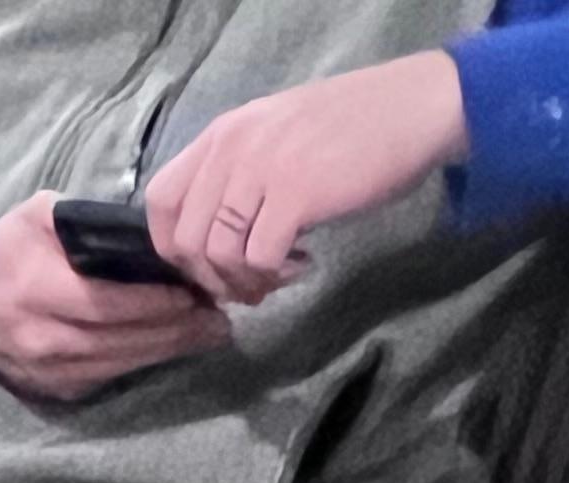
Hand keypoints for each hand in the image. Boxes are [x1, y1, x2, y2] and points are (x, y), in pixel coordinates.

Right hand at [0, 196, 232, 399]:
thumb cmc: (6, 249)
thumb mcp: (38, 215)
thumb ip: (85, 221)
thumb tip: (143, 232)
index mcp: (37, 291)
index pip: (108, 306)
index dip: (155, 304)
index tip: (194, 293)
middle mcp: (44, 340)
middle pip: (123, 341)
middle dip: (177, 331)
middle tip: (219, 319)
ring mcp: (51, 372)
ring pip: (122, 364)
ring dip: (169, 350)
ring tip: (209, 333)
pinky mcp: (58, 391)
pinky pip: (111, 377)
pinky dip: (144, 361)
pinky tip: (172, 346)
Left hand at [144, 52, 469, 306]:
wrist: (408, 110)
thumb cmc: (348, 129)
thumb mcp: (275, 138)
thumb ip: (239, 175)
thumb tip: (216, 238)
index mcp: (222, 135)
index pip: (160, 200)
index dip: (173, 249)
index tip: (207, 269)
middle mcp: (232, 148)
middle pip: (186, 240)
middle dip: (213, 280)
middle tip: (250, 286)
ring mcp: (261, 169)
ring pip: (220, 255)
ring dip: (246, 283)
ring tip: (279, 276)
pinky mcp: (295, 193)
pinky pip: (259, 258)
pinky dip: (277, 276)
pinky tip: (304, 264)